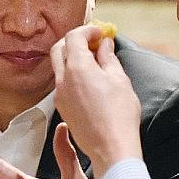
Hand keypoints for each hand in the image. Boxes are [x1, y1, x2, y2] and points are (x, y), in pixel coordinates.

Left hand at [51, 26, 142, 178]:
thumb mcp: (120, 79)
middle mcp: (63, 80)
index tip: (100, 32)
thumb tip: (105, 45)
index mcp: (77, 68)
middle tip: (92, 42)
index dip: (87, 30)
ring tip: (94, 61)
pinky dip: (71, 74)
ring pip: (58, 66)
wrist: (111, 147)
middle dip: (74, 40)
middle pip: (59, 48)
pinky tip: (89, 79)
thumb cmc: (119, 115)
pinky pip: (62, 83)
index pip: (73, 37)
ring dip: (72, 57)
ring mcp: (60, 95)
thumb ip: (109, 58)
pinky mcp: (63, 108)